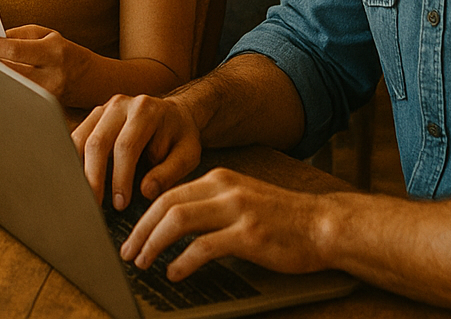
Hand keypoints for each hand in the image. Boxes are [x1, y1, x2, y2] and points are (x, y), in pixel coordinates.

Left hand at [0, 24, 91, 102]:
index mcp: (54, 52)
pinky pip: (18, 96)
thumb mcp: (48, 34)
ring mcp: (48, 95)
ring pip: (12, 86)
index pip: (17, 50)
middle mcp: (51, 76)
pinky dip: (2, 88)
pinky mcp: (43, 108)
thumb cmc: (66, 53)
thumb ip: (19, 35)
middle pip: (11, 71)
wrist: (94, 80)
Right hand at [72, 93, 202, 209]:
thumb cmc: (180, 137)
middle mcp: (120, 104)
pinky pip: (77, 138)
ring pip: (81, 139)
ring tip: (83, 196)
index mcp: (145, 111)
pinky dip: (73, 160)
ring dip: (79, 170)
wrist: (174, 114)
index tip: (121, 203)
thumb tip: (145, 192)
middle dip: (94, 177)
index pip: (126, 146)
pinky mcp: (94, 117)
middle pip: (97, 142)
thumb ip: (169, 173)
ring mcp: (103, 109)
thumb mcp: (187, 155)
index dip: (120, 177)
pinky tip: (77, 181)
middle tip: (95, 205)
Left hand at [118, 169, 331, 280]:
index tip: (129, 234)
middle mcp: (224, 188)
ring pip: (178, 221)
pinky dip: (183, 261)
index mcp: (218, 178)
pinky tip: (174, 273)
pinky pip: (204, 246)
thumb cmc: (282, 218)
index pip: (167, 193)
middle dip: (140, 230)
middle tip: (127, 252)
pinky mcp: (248, 234)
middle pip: (165, 205)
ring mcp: (236, 210)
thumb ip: (209, 205)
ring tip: (142, 262)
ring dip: (153, 243)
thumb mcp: (240, 199)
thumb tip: (171, 223)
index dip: (143, 215)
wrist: (324, 225)